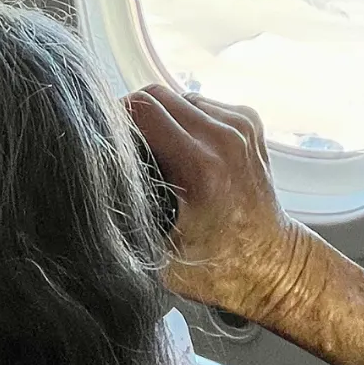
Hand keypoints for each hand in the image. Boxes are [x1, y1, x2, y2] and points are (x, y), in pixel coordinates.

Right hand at [124, 83, 363, 364]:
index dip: (112, 123)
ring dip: (158, 120)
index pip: (140, 110)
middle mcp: (225, 138)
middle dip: (131, 118)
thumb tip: (90, 195)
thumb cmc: (219, 269)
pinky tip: (182, 154)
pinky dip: (182, 122)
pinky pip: (198, 104)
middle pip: (155, 95)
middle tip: (123, 153)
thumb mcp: (158, 256)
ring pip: (176, 97)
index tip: (103, 148)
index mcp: (202, 167)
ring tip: (156, 157)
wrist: (273, 266)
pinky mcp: (249, 122)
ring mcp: (241, 126)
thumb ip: (126, 218)